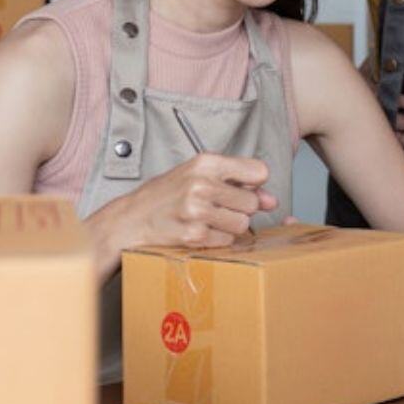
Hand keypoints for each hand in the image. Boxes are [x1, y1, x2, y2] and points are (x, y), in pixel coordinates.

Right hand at [126, 153, 277, 248]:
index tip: (242, 188)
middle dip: (241, 208)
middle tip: (219, 208)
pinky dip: (218, 239)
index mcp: (206, 162)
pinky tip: (200, 231)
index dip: (255, 184)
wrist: (132, 218)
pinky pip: (227, 240)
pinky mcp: (193, 234)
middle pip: (252, 202)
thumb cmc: (166, 195)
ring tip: (209, 220)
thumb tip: (271, 200)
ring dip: (231, 227)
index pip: (259, 171)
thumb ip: (237, 182)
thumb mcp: (198, 175)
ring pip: (243, 224)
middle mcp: (202, 183)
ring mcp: (197, 210)